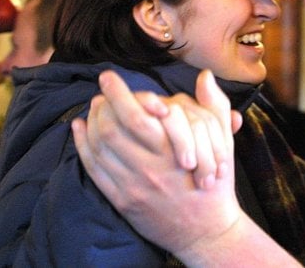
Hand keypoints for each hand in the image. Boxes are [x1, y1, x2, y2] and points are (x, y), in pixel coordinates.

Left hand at [71, 69, 242, 254]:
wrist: (207, 230)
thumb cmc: (216, 183)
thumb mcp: (224, 142)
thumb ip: (216, 105)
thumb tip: (205, 75)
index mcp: (173, 150)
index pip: (134, 114)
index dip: (117, 92)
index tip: (109, 76)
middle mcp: (149, 166)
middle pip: (111, 127)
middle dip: (101, 102)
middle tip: (100, 90)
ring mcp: (133, 185)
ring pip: (100, 146)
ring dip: (92, 121)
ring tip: (94, 108)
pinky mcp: (122, 200)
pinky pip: (94, 170)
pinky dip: (82, 145)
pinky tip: (80, 129)